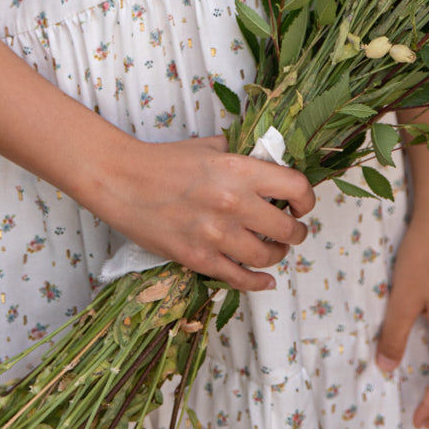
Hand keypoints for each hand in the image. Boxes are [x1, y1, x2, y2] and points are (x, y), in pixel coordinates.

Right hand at [99, 134, 316, 292]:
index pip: (296, 187)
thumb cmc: (165, 161)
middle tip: (290, 230)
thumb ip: (242, 157)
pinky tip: (264, 278)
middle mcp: (233, 203)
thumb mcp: (210, 146)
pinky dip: (258, 282)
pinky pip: (241, 279)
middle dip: (294, 232)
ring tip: (272, 249)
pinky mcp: (199, 259)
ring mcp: (216, 235)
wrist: (123, 181)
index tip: (300, 205)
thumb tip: (269, 165)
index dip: (306, 199)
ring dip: (276, 255)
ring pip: (267, 257)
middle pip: (287, 229)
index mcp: (239, 170)